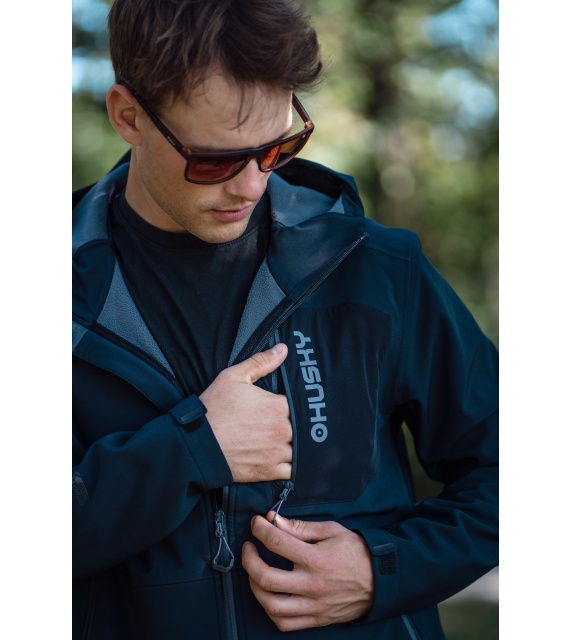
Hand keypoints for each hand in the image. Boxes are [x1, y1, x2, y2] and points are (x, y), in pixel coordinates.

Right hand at [199, 344, 291, 482]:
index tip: (289, 405)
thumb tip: (283, 349)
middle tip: (289, 422)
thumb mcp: (233, 377)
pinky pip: (293, 471)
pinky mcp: (270, 472)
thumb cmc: (213, 409)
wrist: (196, 445)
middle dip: (299, 425)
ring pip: (302, 449)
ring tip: (289, 440)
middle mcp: (283, 430)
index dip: (297, 404)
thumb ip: (261, 362)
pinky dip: (293, 465)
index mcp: (278, 406)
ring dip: (298, 445)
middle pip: (304, 427)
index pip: (301, 404)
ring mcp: (278, 453)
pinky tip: (287, 459)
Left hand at [242, 512, 373, 630]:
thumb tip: (274, 521)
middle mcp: (311, 584)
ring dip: (255, 588)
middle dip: (249, 560)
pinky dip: (271, 611)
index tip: (256, 523)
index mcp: (316, 558)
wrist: (381, 580)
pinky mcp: (316, 619)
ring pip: (271, 605)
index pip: (277, 542)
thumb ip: (300, 527)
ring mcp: (313, 605)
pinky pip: (285, 623)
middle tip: (249, 547)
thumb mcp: (331, 530)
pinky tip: (269, 596)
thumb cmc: (355, 551)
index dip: (260, 529)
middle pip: (266, 577)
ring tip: (255, 573)